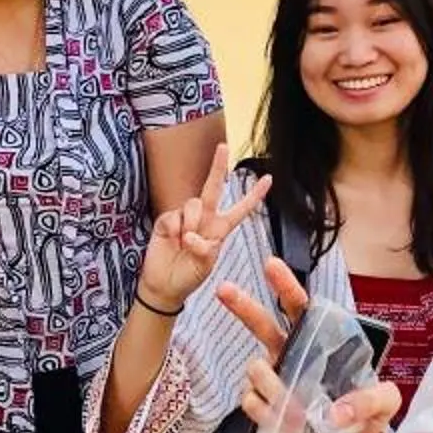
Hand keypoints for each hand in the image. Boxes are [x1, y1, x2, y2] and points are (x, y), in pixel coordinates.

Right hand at [139, 142, 270, 313]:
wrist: (164, 285)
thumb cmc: (189, 276)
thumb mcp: (205, 266)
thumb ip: (205, 250)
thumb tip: (192, 235)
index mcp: (219, 229)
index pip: (240, 210)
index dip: (254, 195)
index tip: (268, 179)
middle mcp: (203, 219)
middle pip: (212, 188)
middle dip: (218, 167)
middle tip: (223, 146)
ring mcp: (184, 218)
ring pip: (193, 204)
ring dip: (191, 224)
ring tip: (184, 242)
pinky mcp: (166, 220)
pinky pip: (173, 216)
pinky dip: (174, 229)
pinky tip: (171, 240)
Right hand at [227, 258, 404, 432]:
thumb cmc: (366, 415)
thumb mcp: (386, 403)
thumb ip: (373, 400)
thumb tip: (337, 412)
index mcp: (318, 341)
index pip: (300, 307)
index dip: (286, 286)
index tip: (271, 265)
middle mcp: (290, 354)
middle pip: (262, 325)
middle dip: (244, 306)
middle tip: (225, 289)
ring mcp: (274, 380)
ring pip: (255, 369)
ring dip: (271, 384)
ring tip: (292, 407)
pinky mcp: (264, 407)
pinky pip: (251, 401)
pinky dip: (264, 411)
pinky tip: (281, 421)